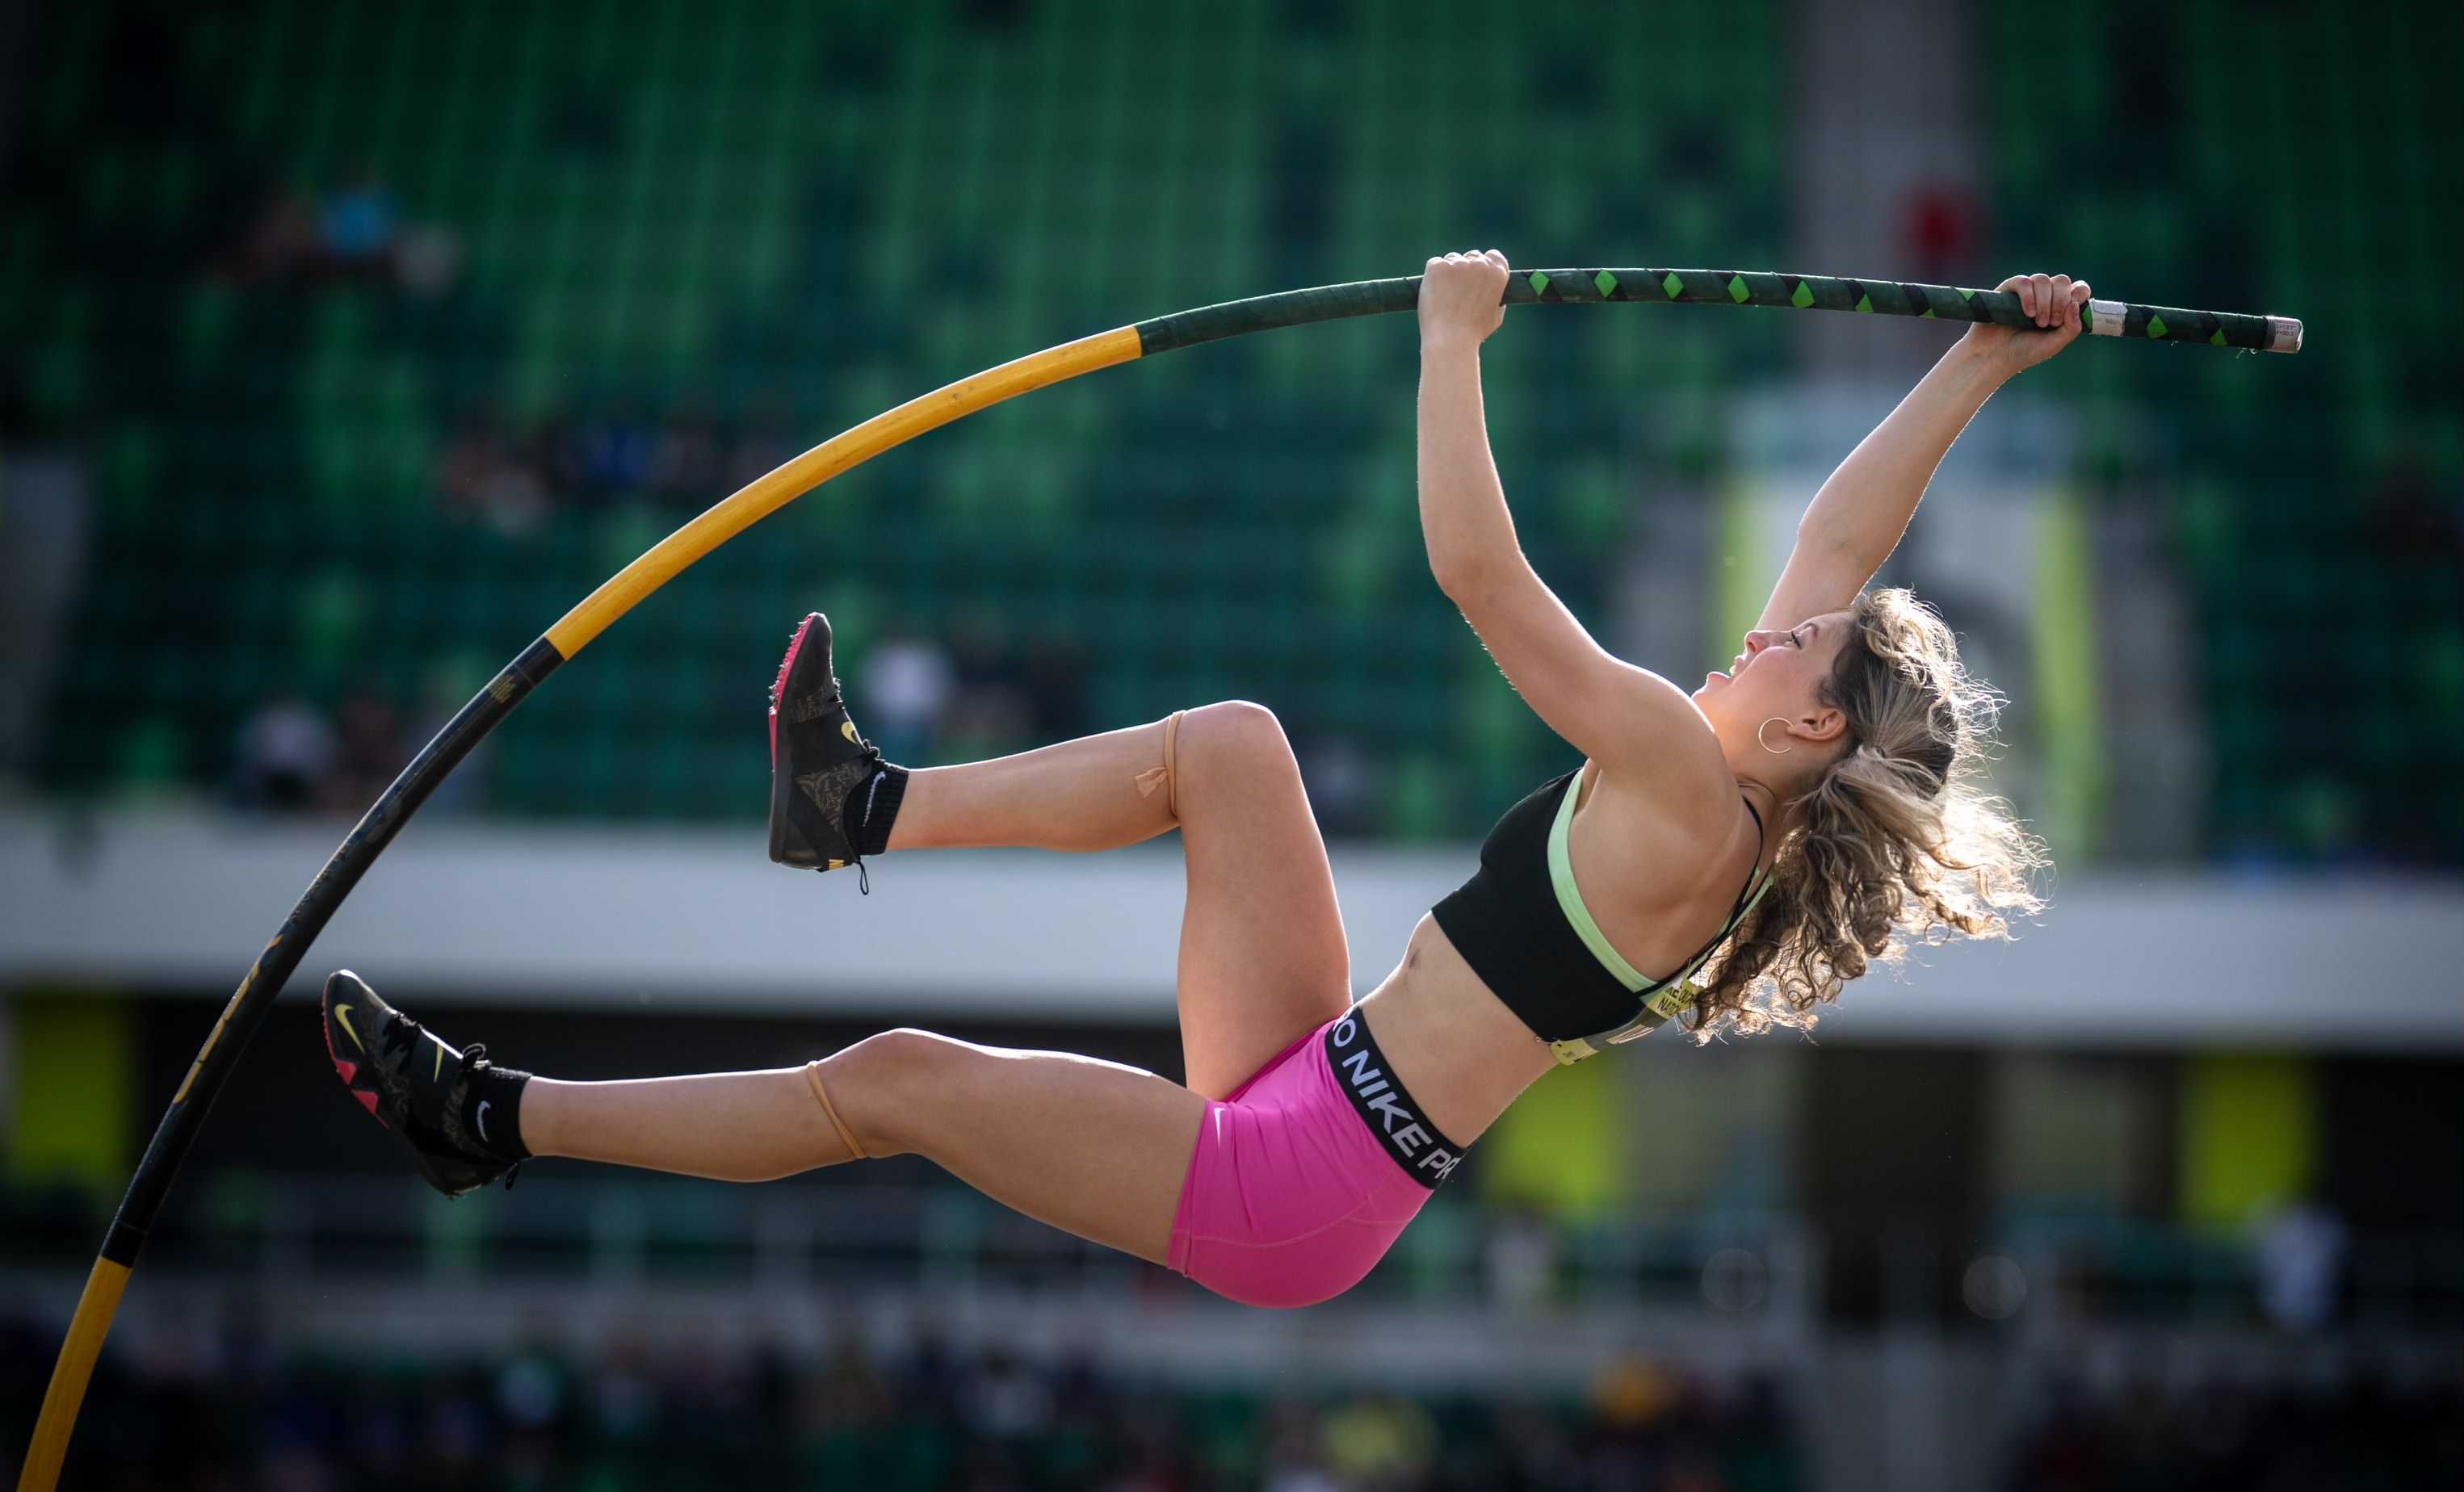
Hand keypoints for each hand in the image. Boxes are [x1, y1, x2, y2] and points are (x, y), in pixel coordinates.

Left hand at [1418, 249, 1510, 352]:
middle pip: (1472, 256)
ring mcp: (1458, 264)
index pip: (1493, 256)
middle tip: (1458, 290)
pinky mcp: (1438, 266)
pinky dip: (1433, 276)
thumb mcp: (1495, 315)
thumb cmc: (1474, 332)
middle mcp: (1479, 264)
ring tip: (1445, 296)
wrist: (1451, 339)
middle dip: (1466, 269)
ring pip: (1452, 259)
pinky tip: (1435, 293)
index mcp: (1497, 273)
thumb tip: (1494, 293)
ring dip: (1449, 272)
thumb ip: (1496, 299)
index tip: (1477, 275)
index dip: (1485, 265)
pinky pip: (1435, 264)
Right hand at [1960, 271, 2089, 376]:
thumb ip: (2072, 327)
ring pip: (2043, 280)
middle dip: (2060, 301)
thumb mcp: (2055, 344)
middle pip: (2062, 281)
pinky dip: (2028, 296)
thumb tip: (2075, 303)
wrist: (1994, 357)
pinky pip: (2024, 282)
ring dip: (2044, 301)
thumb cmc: (2025, 352)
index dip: (2078, 296)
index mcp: (2060, 306)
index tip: (2069, 313)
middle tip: (2050, 323)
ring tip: (2037, 322)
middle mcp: (2045, 295)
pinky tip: (2027, 313)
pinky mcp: (2009, 289)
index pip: (2078, 288)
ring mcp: (2027, 291)